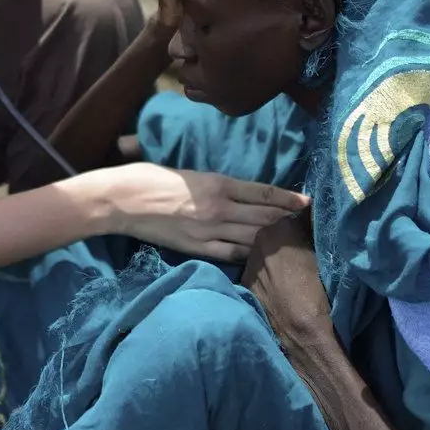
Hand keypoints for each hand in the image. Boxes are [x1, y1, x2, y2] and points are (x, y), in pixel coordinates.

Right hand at [94, 163, 308, 264]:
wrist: (124, 200)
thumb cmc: (152, 179)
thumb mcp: (190, 174)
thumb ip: (216, 185)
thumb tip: (239, 194)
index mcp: (217, 183)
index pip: (262, 192)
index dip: (286, 198)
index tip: (305, 201)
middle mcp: (218, 208)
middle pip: (263, 216)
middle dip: (285, 219)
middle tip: (303, 221)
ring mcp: (209, 231)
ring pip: (251, 236)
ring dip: (271, 237)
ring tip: (287, 239)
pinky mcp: (197, 247)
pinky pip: (231, 253)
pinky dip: (247, 253)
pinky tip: (258, 254)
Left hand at [239, 208, 332, 344]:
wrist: (301, 331)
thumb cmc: (320, 290)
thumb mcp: (322, 254)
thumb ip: (311, 231)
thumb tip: (310, 216)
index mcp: (280, 228)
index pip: (291, 211)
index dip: (302, 214)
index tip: (311, 219)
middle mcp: (257, 240)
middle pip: (273, 227)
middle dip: (285, 229)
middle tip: (301, 237)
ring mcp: (248, 261)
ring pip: (262, 248)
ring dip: (274, 249)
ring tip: (290, 259)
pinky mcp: (244, 281)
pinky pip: (256, 267)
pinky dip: (266, 267)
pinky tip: (278, 277)